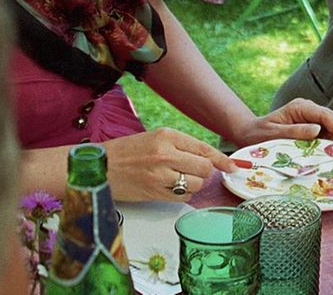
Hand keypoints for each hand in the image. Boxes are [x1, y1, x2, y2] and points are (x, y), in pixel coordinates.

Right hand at [103, 127, 232, 201]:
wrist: (98, 167)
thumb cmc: (127, 151)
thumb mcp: (155, 138)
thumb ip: (181, 146)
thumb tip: (209, 159)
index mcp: (166, 135)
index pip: (204, 148)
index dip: (222, 160)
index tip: (233, 167)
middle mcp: (165, 154)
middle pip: (204, 168)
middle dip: (203, 172)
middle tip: (191, 171)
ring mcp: (159, 174)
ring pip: (195, 184)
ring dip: (192, 185)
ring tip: (177, 178)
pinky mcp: (153, 192)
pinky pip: (181, 197)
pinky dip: (181, 195)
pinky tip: (169, 187)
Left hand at [230, 98, 332, 147]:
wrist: (249, 134)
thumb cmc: (258, 134)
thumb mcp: (273, 134)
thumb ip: (294, 131)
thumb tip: (317, 129)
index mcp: (300, 107)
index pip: (325, 115)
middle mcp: (308, 109)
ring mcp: (310, 117)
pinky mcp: (310, 127)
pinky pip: (326, 133)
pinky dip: (330, 143)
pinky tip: (330, 154)